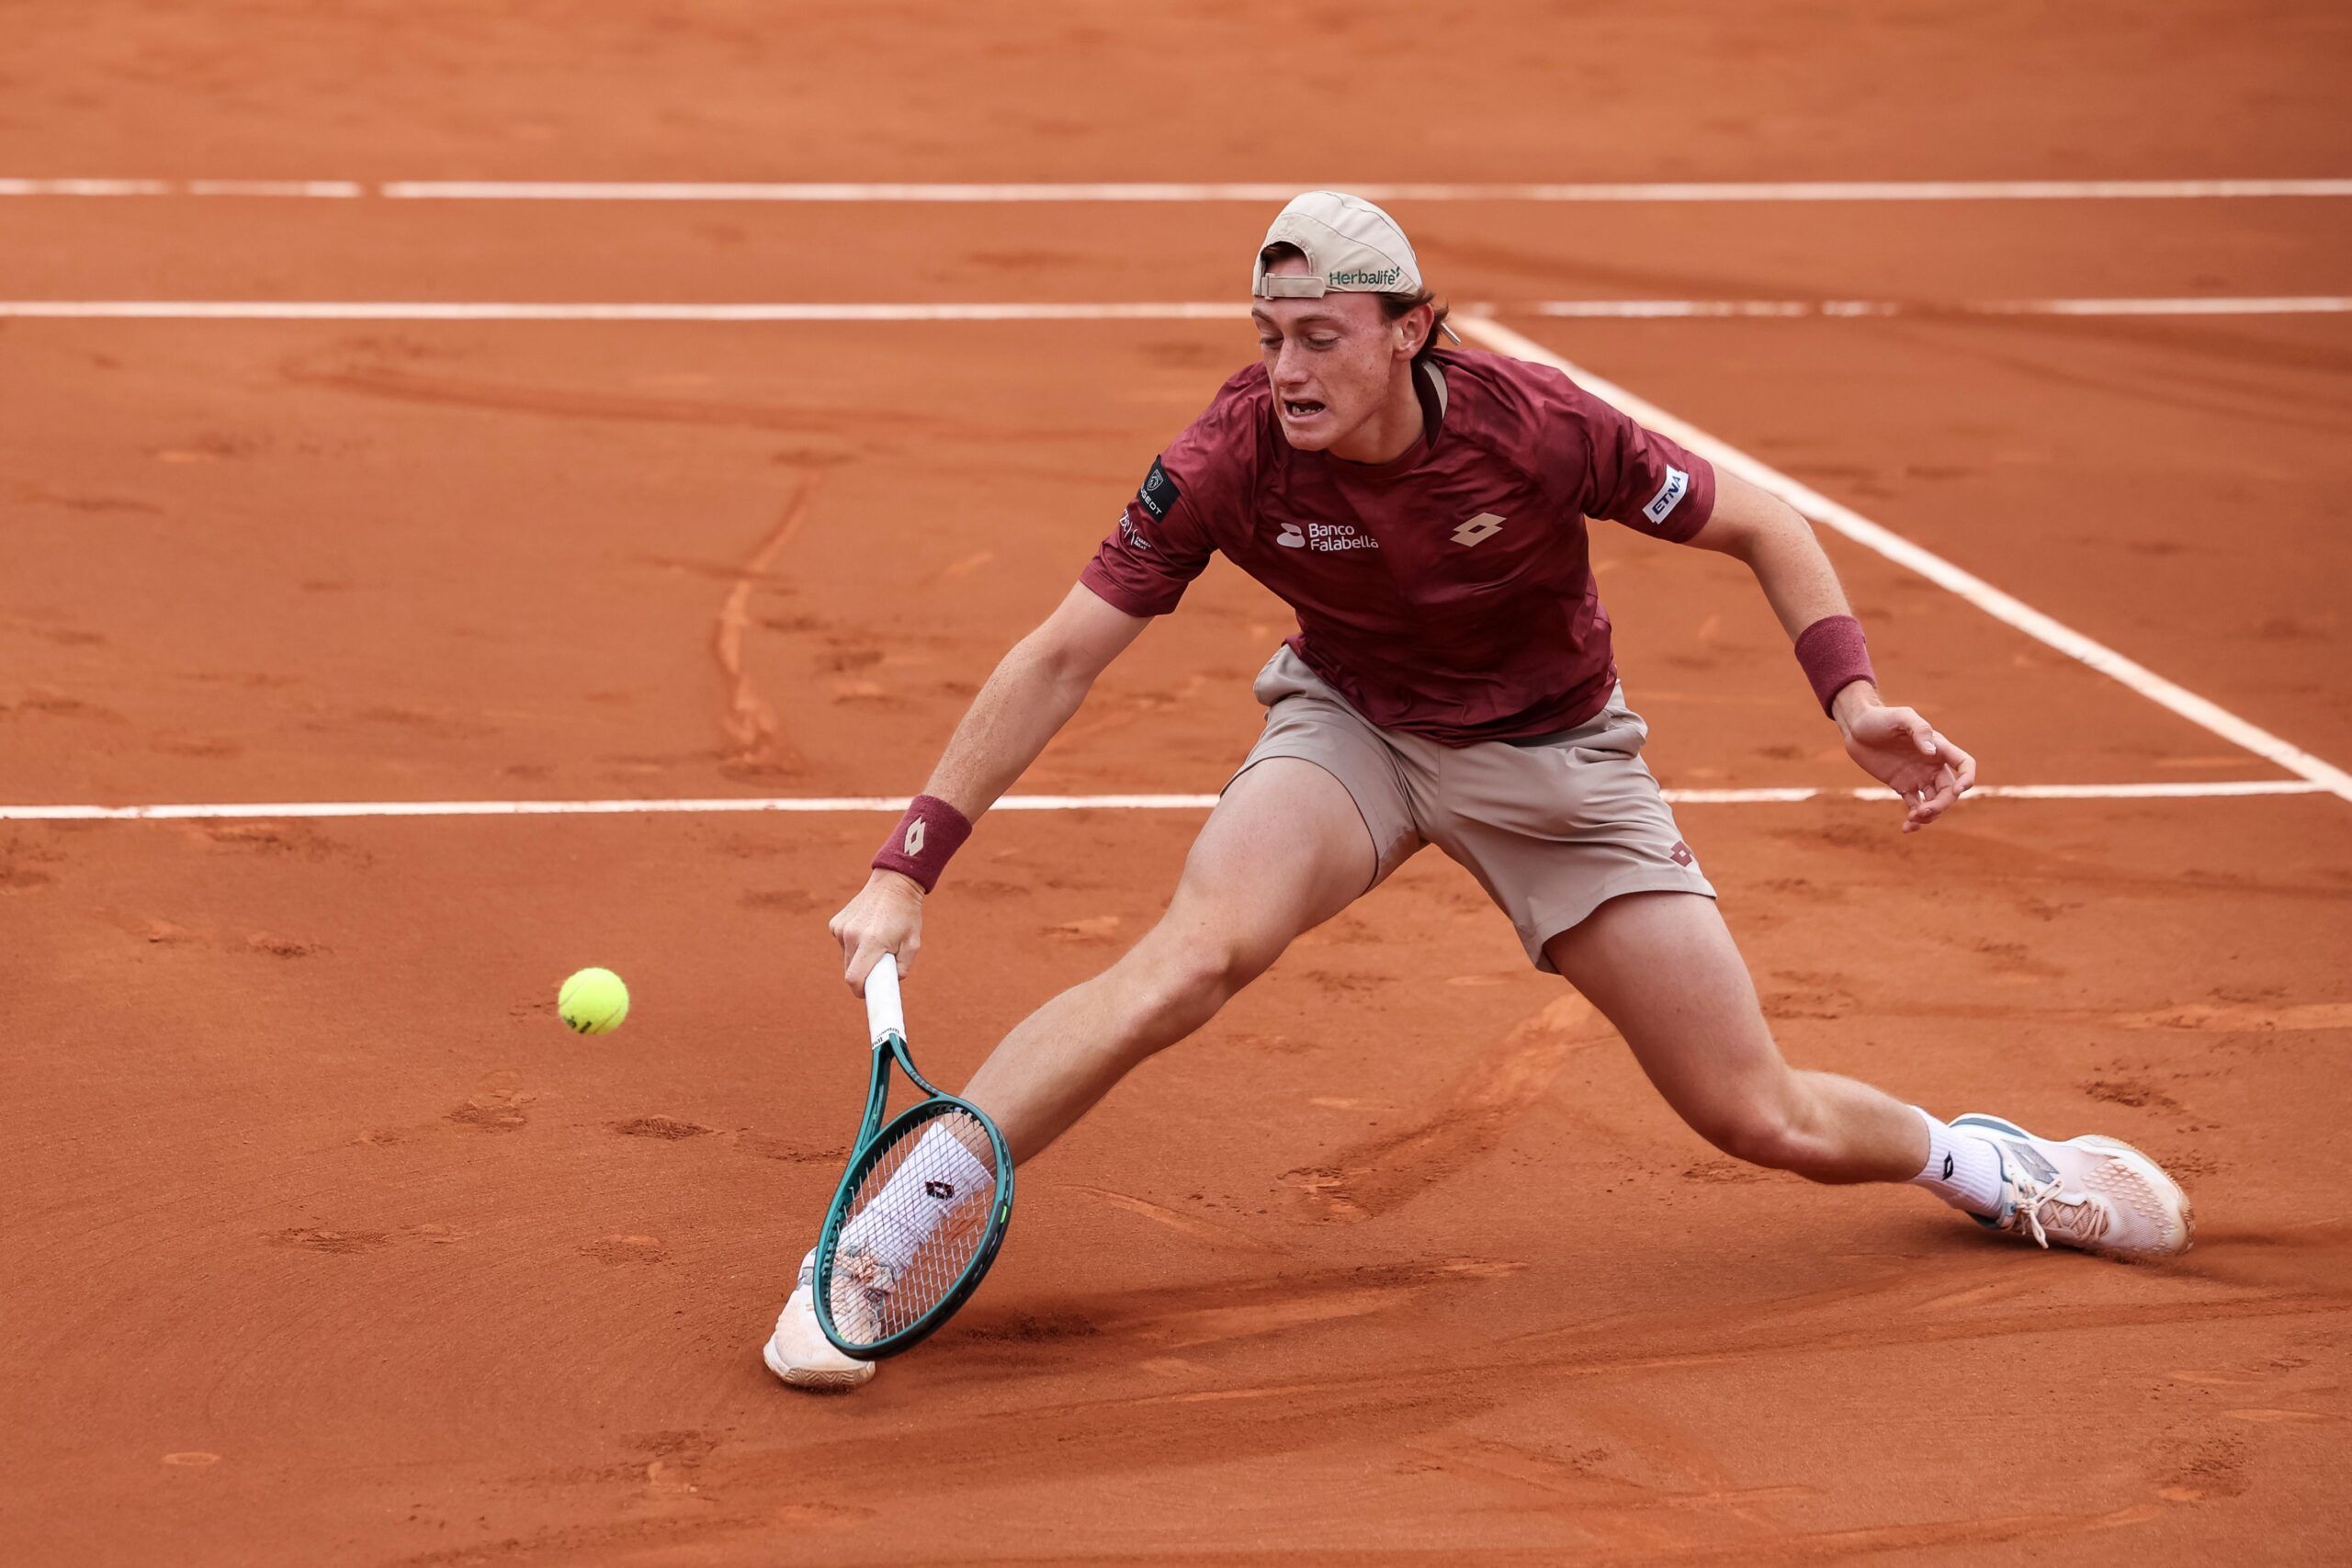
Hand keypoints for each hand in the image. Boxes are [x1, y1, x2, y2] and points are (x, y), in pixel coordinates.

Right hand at [827, 870, 924, 995]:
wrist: (893, 884)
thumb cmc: (906, 915)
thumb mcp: (913, 944)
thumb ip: (902, 968)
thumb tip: (890, 983)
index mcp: (872, 942)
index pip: (854, 978)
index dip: (860, 991)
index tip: (867, 994)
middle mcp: (852, 935)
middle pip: (849, 970)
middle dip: (862, 975)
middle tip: (877, 968)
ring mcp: (841, 928)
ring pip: (846, 957)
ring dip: (858, 957)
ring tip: (875, 941)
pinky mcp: (835, 923)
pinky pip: (842, 944)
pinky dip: (852, 944)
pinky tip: (865, 930)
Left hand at [1833, 684, 1977, 832]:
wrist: (1856, 728)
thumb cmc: (1880, 718)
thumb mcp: (1901, 717)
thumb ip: (1919, 730)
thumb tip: (1932, 752)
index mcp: (1938, 747)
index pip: (1964, 764)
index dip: (1967, 778)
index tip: (1958, 790)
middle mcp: (1932, 765)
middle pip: (1949, 791)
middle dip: (1941, 805)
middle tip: (1922, 811)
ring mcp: (1918, 777)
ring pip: (1934, 802)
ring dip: (1929, 815)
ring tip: (1912, 820)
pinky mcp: (1902, 786)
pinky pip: (1915, 807)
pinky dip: (1914, 820)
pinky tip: (1906, 828)